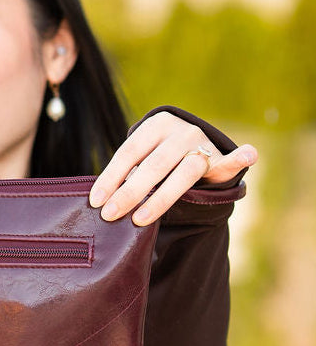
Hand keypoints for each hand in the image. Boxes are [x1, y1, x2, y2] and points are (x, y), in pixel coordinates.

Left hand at [88, 112, 257, 226]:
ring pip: (183, 172)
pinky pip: (229, 161)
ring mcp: (202, 144)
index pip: (129, 151)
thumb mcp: (143, 157)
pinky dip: (240, 158)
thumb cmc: (158, 157)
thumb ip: (128, 172)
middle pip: (153, 164)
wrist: (194, 146)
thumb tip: (99, 201)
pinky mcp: (220, 160)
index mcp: (156, 126)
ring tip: (140, 219)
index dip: (111, 177)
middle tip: (111, 215)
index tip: (96, 201)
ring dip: (160, 198)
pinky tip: (248, 155)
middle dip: (129, 192)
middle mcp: (180, 131)